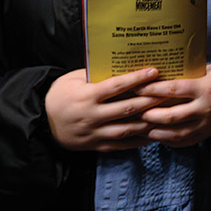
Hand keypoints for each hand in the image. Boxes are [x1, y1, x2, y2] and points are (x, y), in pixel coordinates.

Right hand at [45, 66, 164, 151]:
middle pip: (126, 108)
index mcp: (86, 96)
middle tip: (168, 93)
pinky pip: (121, 145)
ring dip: (148, 122)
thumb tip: (121, 65)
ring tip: (166, 115)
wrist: (42, 122)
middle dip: (149, 100)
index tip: (154, 71)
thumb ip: (95, 75)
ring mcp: (94, 132)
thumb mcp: (72, 80)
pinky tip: (153, 134)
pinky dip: (138, 140)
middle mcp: (91, 115)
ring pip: (126, 129)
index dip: (136, 79)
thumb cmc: (60, 95)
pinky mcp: (96, 145)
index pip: (116, 86)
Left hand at [138, 64, 210, 145]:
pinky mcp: (206, 134)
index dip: (154, 90)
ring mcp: (205, 124)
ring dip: (156, 131)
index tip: (137, 87)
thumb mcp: (208, 69)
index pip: (174, 90)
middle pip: (172, 115)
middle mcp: (205, 108)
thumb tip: (160, 73)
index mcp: (205, 88)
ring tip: (141, 128)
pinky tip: (156, 137)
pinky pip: (184, 141)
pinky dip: (168, 141)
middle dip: (151, 114)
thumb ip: (187, 74)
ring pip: (177, 132)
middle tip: (135, 111)